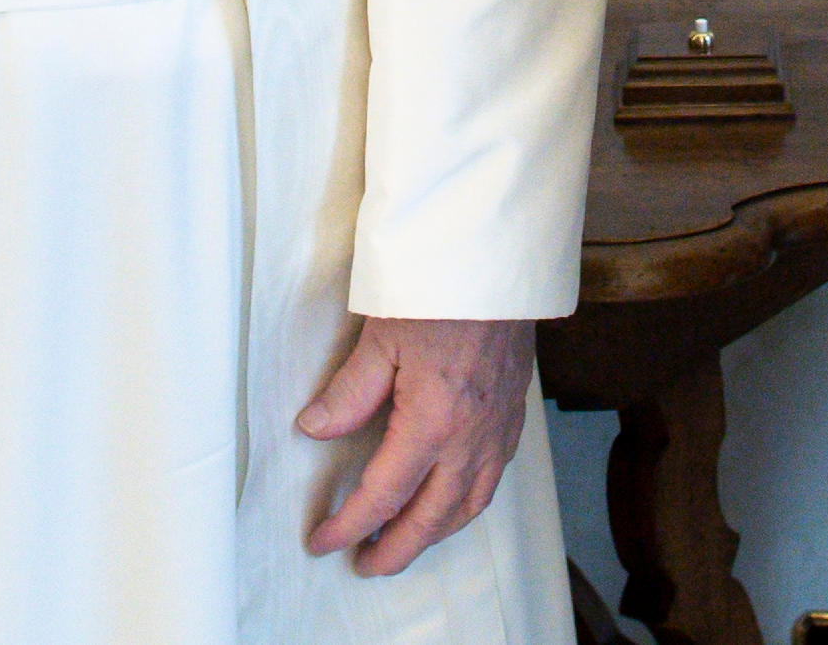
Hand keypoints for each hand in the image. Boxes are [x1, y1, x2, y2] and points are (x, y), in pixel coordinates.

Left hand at [297, 317, 532, 574]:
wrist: (500, 264)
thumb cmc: (441, 293)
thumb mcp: (381, 337)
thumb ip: (349, 392)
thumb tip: (315, 429)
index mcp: (433, 422)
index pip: (384, 495)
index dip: (350, 525)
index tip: (323, 541)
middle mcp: (471, 438)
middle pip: (431, 518)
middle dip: (395, 550)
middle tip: (364, 564)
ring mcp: (497, 431)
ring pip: (468, 506)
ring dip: (433, 534)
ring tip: (403, 542)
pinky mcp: (513, 418)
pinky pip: (492, 480)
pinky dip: (465, 505)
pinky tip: (448, 500)